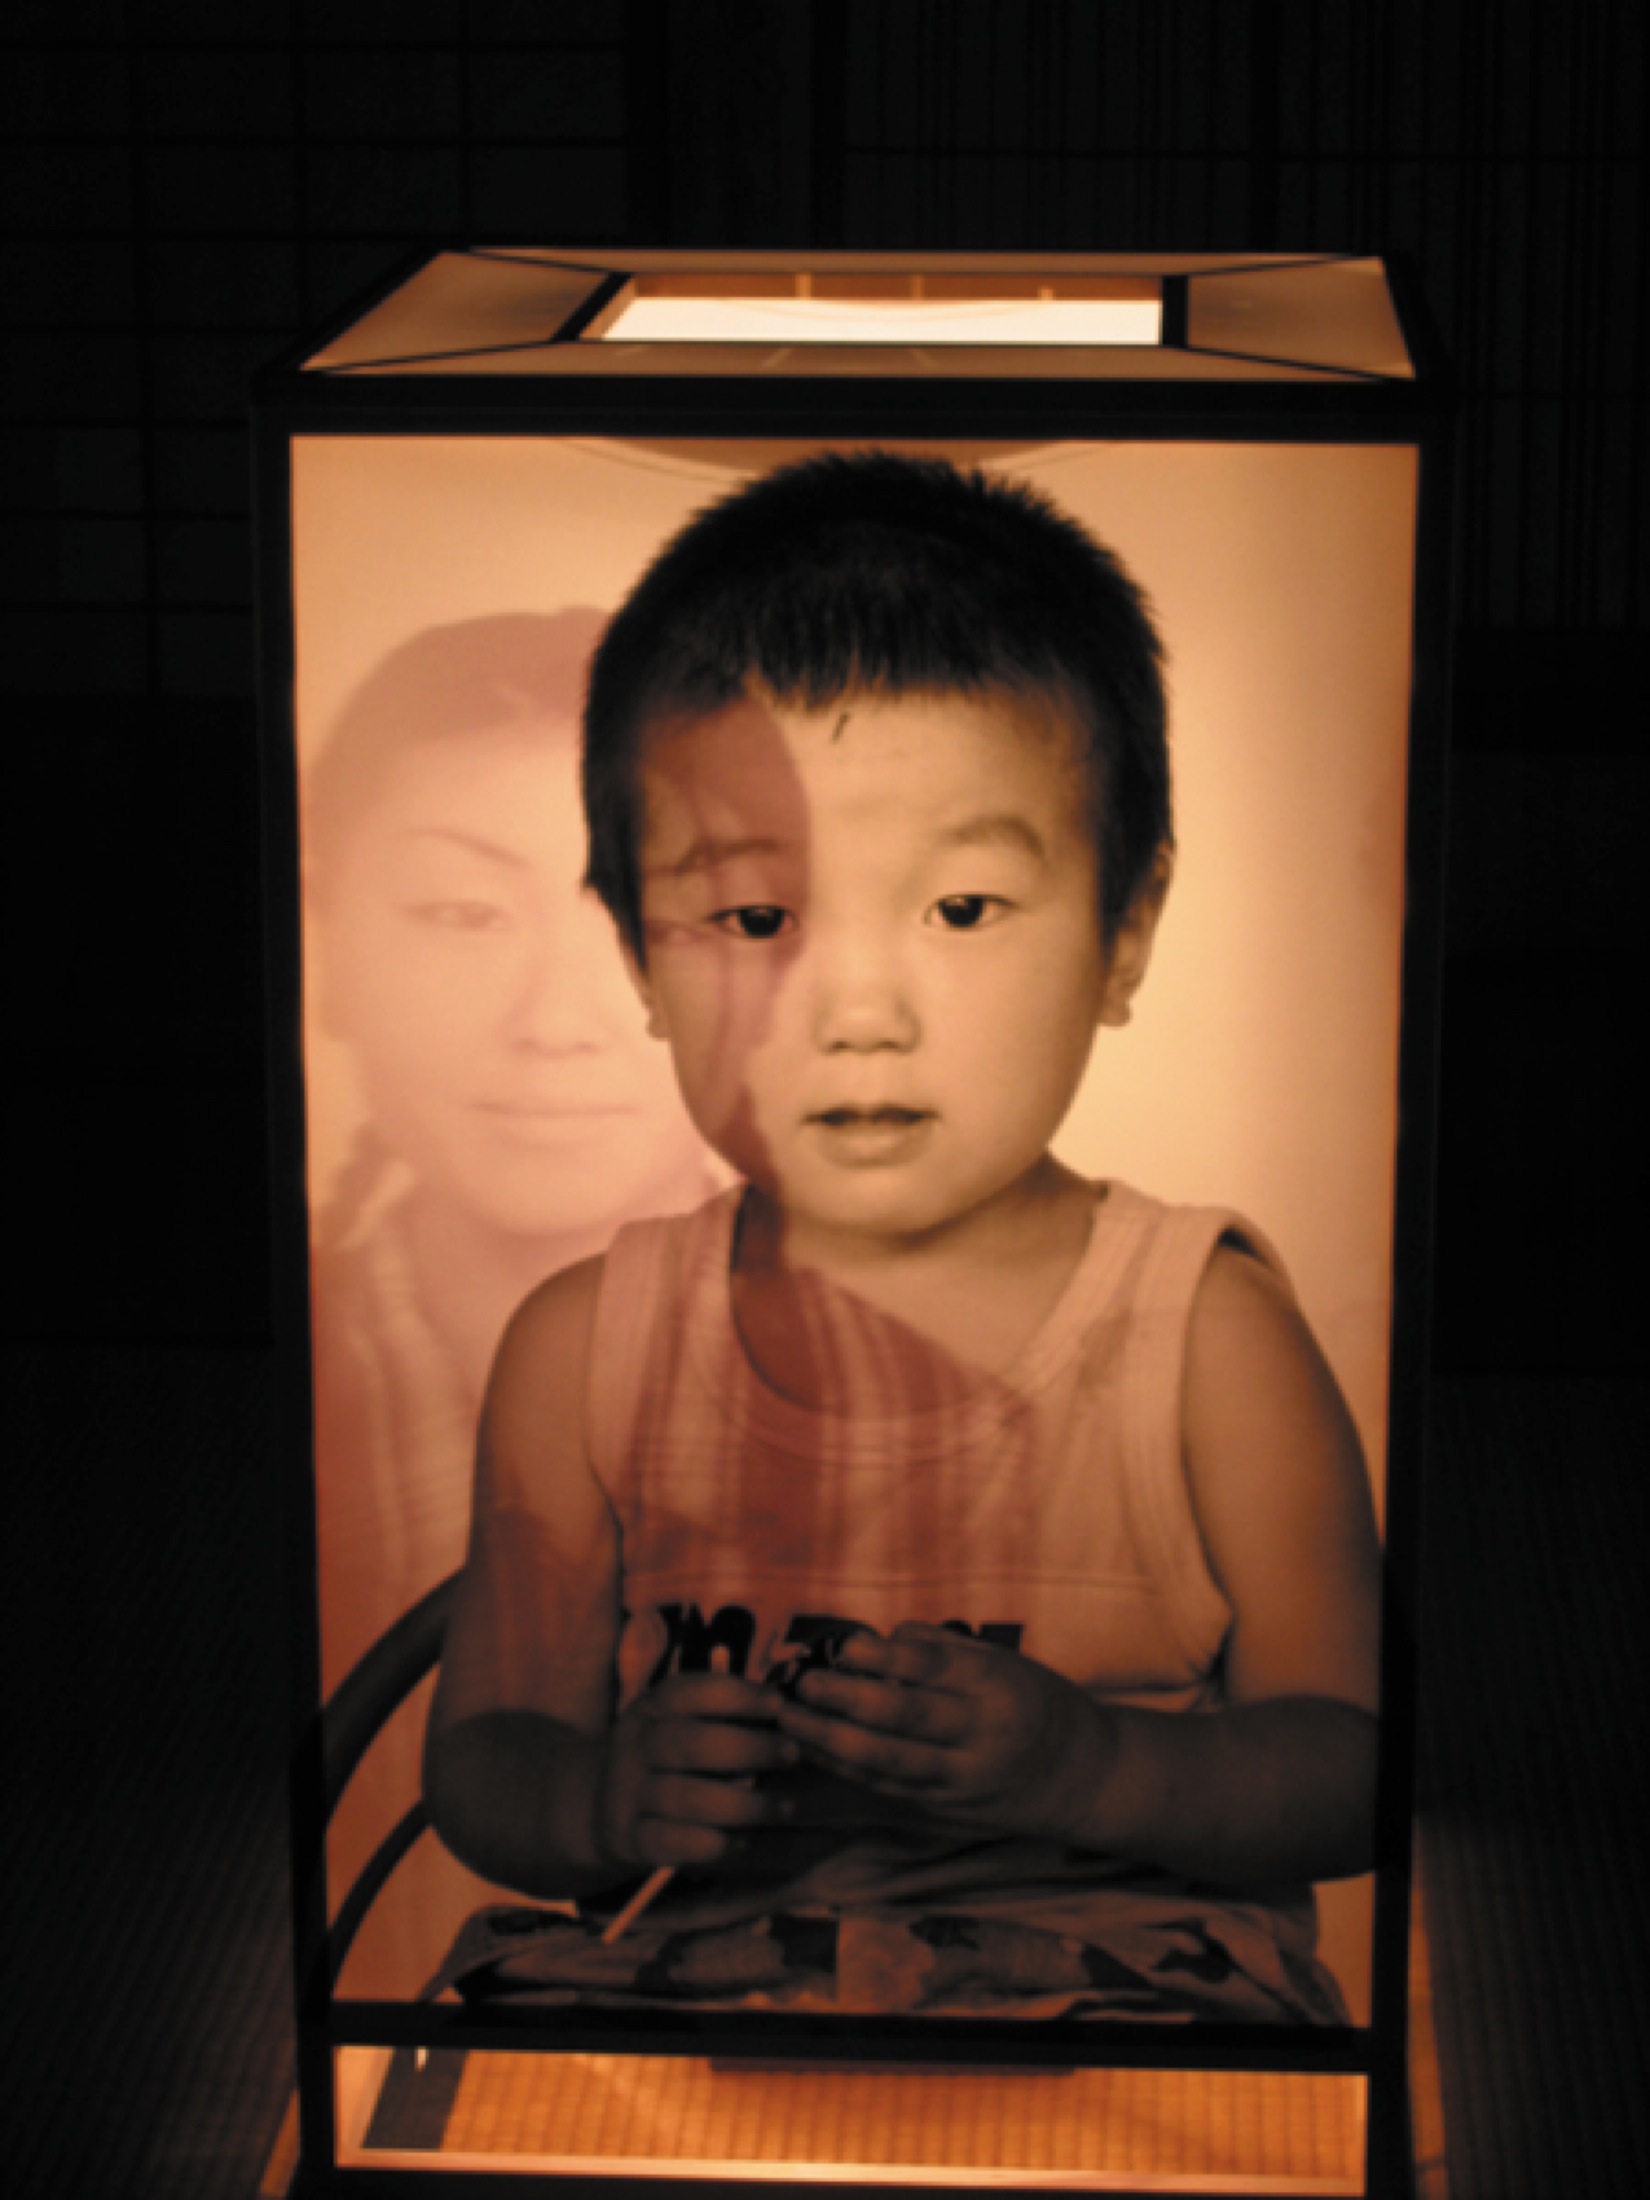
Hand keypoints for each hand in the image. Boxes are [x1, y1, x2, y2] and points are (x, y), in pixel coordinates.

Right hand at [597, 1674, 799, 1871]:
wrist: (601, 1808)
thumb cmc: (664, 1760)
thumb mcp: (679, 1724)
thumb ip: (723, 1717)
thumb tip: (791, 1714)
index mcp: (651, 1707)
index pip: (689, 1691)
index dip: (736, 1695)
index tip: (779, 1705)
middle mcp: (634, 1744)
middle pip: (690, 1743)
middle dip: (749, 1748)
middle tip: (791, 1755)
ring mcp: (626, 1793)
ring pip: (684, 1797)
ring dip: (742, 1803)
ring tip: (783, 1807)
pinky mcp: (628, 1838)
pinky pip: (670, 1842)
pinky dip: (711, 1843)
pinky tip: (743, 1842)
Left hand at [776, 1623, 1115, 1843]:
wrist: (1083, 1777)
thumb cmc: (1035, 1704)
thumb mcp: (1005, 1662)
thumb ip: (943, 1649)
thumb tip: (878, 1639)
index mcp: (997, 1685)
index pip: (931, 1667)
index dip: (881, 1656)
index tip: (840, 1644)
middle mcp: (981, 1733)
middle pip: (904, 1717)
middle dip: (845, 1700)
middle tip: (802, 1684)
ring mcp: (963, 1777)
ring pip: (888, 1761)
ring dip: (831, 1740)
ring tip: (791, 1718)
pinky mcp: (947, 1808)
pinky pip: (888, 1787)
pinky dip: (846, 1768)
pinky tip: (813, 1749)